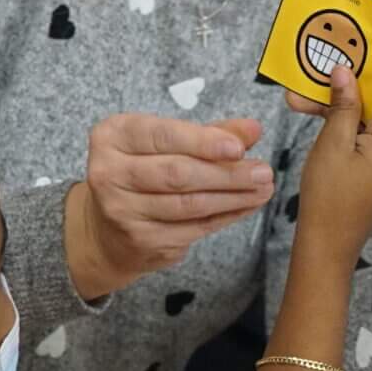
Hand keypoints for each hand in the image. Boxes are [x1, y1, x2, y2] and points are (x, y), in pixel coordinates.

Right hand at [66, 113, 272, 299]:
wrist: (107, 227)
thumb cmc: (143, 170)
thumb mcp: (166, 142)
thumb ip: (209, 133)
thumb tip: (253, 129)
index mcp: (113, 136)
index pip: (162, 136)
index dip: (203, 142)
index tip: (239, 147)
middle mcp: (108, 173)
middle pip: (177, 173)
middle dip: (226, 173)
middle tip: (264, 171)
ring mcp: (122, 211)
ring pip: (188, 204)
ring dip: (232, 197)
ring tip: (263, 188)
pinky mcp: (141, 240)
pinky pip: (193, 228)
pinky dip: (225, 217)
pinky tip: (246, 206)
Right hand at [295, 64, 371, 254]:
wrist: (329, 244)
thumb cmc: (330, 200)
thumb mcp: (333, 144)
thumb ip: (344, 104)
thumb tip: (346, 70)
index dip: (369, 69)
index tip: (341, 57)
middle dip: (344, 88)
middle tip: (308, 82)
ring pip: (370, 118)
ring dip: (339, 107)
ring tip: (300, 102)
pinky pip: (368, 135)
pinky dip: (346, 125)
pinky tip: (317, 118)